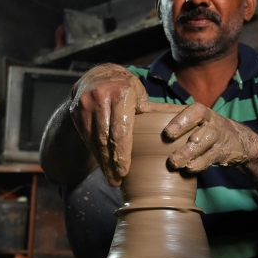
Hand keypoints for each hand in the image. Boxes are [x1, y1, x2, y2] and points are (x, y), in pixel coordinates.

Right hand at [68, 64, 148, 185]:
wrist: (97, 75)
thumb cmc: (126, 88)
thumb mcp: (141, 95)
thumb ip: (156, 111)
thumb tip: (182, 119)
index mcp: (121, 93)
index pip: (121, 130)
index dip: (122, 153)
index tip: (124, 172)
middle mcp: (100, 97)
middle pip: (106, 138)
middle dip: (111, 163)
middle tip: (117, 182)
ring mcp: (85, 105)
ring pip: (94, 140)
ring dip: (102, 162)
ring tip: (110, 178)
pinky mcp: (75, 112)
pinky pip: (86, 138)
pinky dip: (94, 153)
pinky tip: (102, 165)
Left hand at [164, 103, 257, 172]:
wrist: (231, 138)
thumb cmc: (198, 125)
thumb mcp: (183, 114)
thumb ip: (160, 111)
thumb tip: (135, 107)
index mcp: (199, 111)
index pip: (193, 112)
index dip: (182, 122)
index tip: (168, 133)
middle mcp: (210, 123)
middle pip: (202, 133)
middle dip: (187, 145)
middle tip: (171, 156)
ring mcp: (216, 139)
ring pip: (206, 147)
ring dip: (190, 156)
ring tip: (176, 164)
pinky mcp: (219, 154)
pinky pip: (210, 160)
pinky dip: (199, 165)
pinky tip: (188, 169)